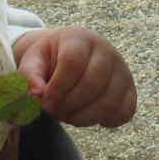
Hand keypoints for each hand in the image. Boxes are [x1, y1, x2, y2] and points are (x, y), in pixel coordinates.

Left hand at [15, 28, 137, 127]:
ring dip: (84, 117)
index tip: (45, 103)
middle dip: (69, 105)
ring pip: (109, 101)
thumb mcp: (33, 61)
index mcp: (79, 38)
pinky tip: (88, 116)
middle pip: (93, 83)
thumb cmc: (49, 60)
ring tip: (67, 115)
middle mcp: (106, 51)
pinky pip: (125, 112)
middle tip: (54, 112)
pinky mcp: (130, 89)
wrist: (71, 57)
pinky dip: (106, 121)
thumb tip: (35, 95)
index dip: (57, 88)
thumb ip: (28, 76)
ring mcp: (122, 70)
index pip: (73, 63)